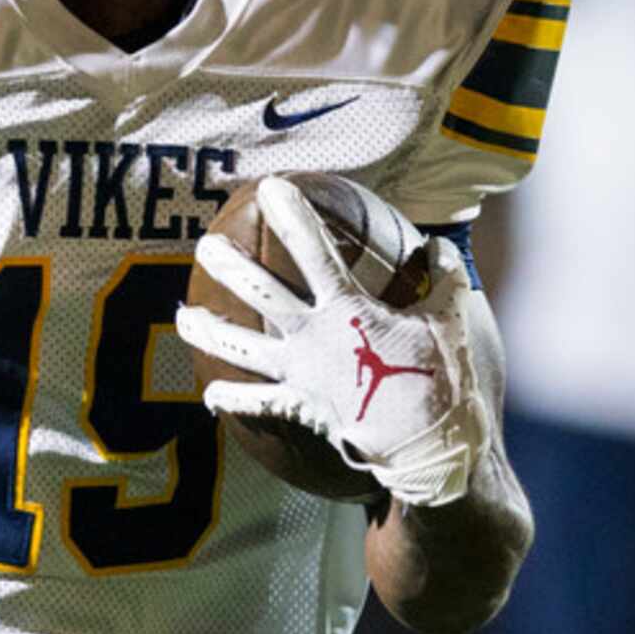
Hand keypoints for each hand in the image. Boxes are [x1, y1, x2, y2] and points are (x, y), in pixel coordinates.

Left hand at [176, 177, 489, 507]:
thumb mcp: (452, 320)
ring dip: (209, 331)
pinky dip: (233, 398)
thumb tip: (437, 247)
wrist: (427, 446)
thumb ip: (445, 278)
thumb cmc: (441, 380)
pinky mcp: (300, 408)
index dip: (292, 216)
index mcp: (348, 309)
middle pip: (260, 292)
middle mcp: (313, 336)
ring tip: (182, 318)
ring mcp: (301, 374)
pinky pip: (258, 403)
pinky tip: (210, 393)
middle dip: (230, 265)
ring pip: (242, 348)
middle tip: (205, 245)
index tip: (270, 188)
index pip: (314, 250)